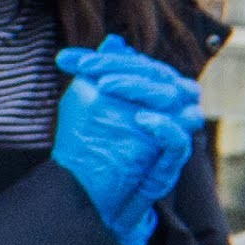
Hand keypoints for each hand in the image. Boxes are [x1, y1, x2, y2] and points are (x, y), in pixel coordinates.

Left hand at [51, 41, 202, 244]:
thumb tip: (113, 42)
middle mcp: (166, 112)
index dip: (103, 60)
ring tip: (107, 89)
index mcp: (149, 95)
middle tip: (90, 73)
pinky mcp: (169, 166)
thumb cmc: (91, 152)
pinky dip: (165, 128)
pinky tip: (141, 119)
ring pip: (176, 100)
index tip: (65, 61)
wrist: (89, 203)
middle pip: (159, 76)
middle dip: (123, 70)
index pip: (137, 65)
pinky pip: (180, 142)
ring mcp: (170, 138)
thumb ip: (100, 76)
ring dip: (142, 89)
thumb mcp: (87, 108)